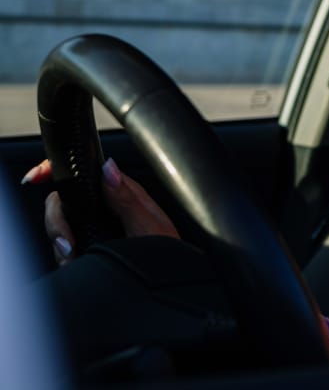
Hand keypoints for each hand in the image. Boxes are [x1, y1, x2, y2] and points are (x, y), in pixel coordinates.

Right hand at [23, 158, 179, 265]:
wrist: (168, 283)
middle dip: (56, 222)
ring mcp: (94, 229)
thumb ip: (126, 198)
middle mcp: (105, 209)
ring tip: (74, 256)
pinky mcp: (88, 248)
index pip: (85, 174)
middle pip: (62, 202)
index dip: (58, 170)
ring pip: (59, 227)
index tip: (37, 176)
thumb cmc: (168, 254)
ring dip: (60, 243)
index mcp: (121, 195)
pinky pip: (63, 248)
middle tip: (68, 242)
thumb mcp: (149, 226)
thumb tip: (108, 167)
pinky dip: (64, 256)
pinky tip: (74, 262)